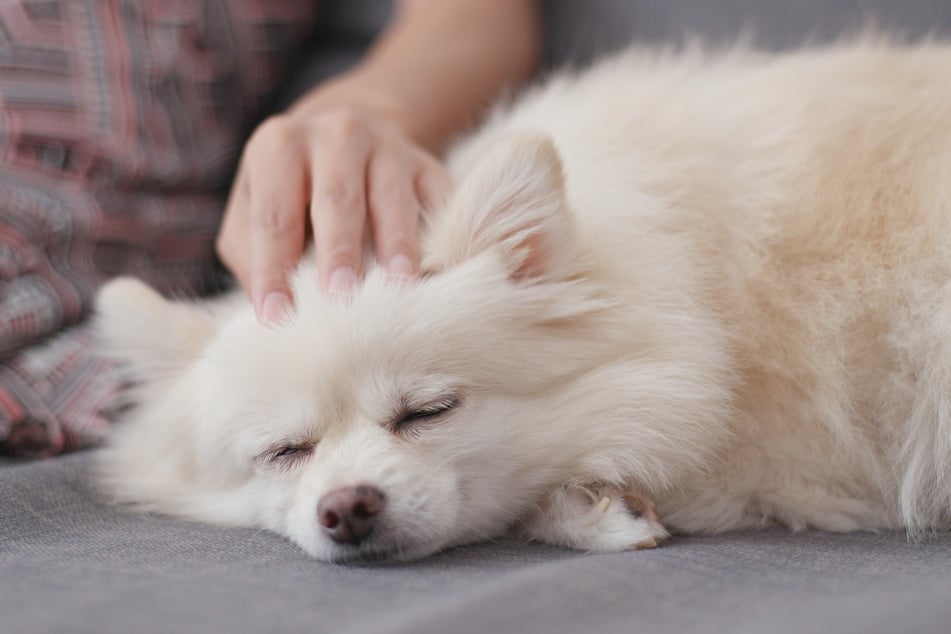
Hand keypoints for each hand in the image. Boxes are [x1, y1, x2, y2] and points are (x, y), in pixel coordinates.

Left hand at [217, 105, 449, 322]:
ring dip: (396, 242)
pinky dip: (439, 232)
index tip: (277, 315)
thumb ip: (253, 253)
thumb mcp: (254, 207)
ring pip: (391, 196)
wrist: (346, 136)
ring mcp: (386, 146)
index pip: (275, 217)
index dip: (273, 268)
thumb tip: (273, 311)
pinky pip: (437, 197)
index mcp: (279, 147)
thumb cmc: (292, 190)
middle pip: (336, 198)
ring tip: (399, 283)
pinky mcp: (426, 164)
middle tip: (339, 295)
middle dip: (338, 249)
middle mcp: (334, 135)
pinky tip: (439, 267)